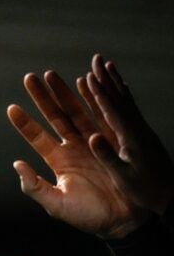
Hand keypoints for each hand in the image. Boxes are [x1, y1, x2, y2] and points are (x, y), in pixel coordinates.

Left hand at [8, 64, 147, 238]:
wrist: (123, 222)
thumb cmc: (88, 216)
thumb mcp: (56, 204)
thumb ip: (35, 186)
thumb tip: (17, 164)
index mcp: (59, 161)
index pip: (37, 137)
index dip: (25, 123)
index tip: (11, 107)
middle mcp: (74, 147)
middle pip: (55, 116)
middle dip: (43, 97)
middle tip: (30, 77)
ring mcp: (94, 142)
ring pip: (76, 111)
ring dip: (64, 93)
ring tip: (52, 74)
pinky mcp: (113, 142)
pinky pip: (102, 116)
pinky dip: (93, 99)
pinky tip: (86, 83)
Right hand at [78, 54, 173, 215]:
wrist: (172, 196)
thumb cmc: (145, 191)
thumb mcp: (124, 178)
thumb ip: (108, 156)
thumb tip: (93, 137)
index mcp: (130, 140)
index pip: (113, 112)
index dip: (100, 95)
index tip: (89, 78)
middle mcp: (137, 130)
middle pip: (120, 98)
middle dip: (107, 79)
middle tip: (96, 59)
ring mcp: (141, 130)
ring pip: (126, 100)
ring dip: (114, 81)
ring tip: (106, 64)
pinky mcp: (143, 134)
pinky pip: (131, 108)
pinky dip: (123, 94)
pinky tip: (120, 87)